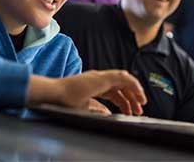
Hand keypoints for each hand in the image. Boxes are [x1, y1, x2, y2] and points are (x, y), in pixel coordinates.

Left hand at [27, 70, 146, 115]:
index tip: (142, 98)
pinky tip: (117, 110)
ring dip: (125, 98)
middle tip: (140, 107)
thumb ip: (99, 110)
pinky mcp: (92, 86)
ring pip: (116, 87)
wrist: (51, 93)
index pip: (123, 79)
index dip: (135, 88)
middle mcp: (99, 78)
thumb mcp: (84, 107)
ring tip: (132, 110)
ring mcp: (96, 81)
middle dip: (133, 94)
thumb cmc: (65, 99)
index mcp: (100, 80)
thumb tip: (110, 114)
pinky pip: (109, 90)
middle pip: (122, 83)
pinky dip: (116, 98)